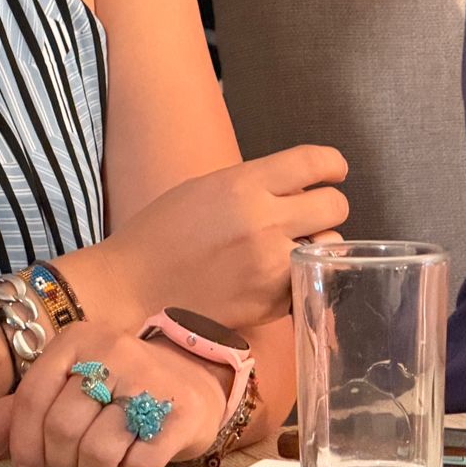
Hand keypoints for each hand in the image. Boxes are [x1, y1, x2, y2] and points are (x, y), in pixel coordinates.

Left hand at [0, 321, 230, 466]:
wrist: (191, 380)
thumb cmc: (115, 387)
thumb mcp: (63, 389)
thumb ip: (15, 415)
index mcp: (78, 339)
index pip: (32, 398)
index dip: (23, 444)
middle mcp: (114, 350)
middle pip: (62, 428)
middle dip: (61, 461)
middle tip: (74, 464)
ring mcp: (151, 379)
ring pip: (97, 451)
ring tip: (102, 466)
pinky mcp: (180, 412)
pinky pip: (137, 466)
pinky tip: (130, 466)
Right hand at [101, 145, 348, 328]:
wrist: (130, 290)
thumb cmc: (160, 234)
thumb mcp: (205, 188)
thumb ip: (254, 184)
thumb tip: (296, 186)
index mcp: (244, 185)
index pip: (315, 161)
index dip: (332, 165)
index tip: (334, 172)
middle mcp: (264, 223)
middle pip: (335, 205)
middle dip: (326, 207)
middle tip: (309, 215)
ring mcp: (270, 267)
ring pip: (329, 246)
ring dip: (317, 244)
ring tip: (290, 248)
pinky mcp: (270, 305)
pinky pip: (306, 281)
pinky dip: (298, 278)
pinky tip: (275, 277)